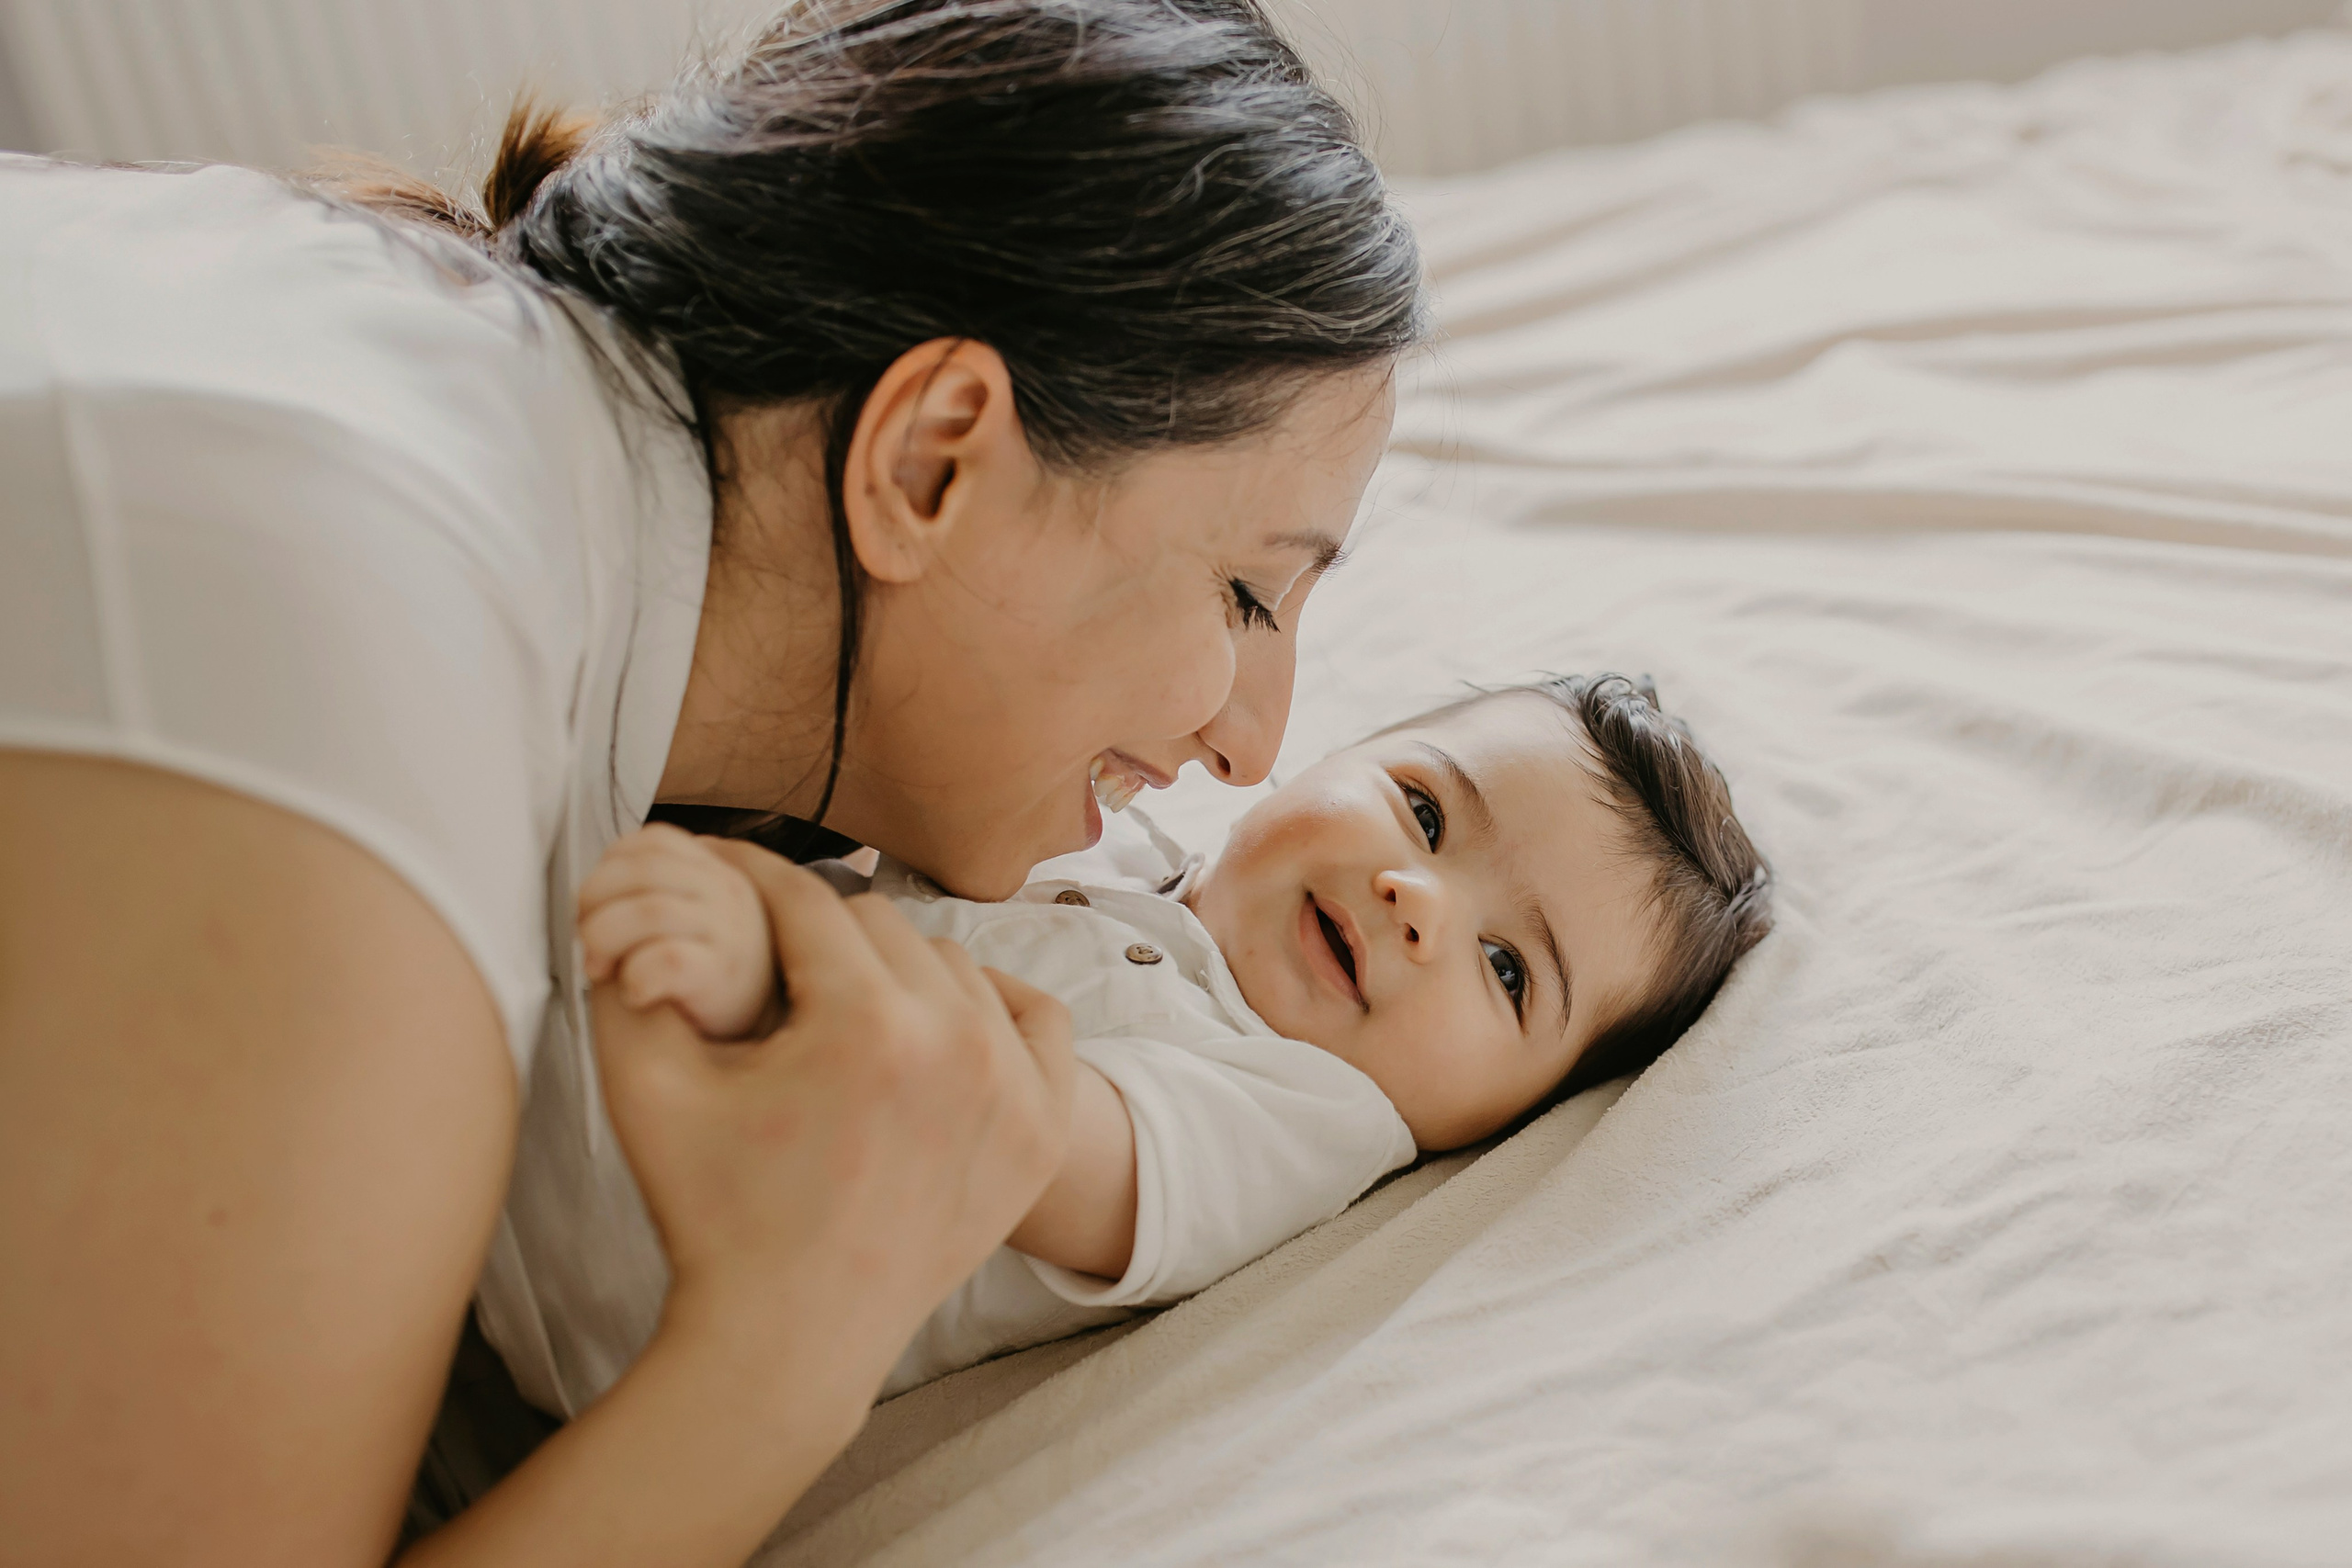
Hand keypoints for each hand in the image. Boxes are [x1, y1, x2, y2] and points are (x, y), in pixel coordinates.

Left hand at [578, 823, 775, 1039]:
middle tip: (590, 944)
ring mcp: (729, 931)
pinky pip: (665, 960)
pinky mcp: (722, 976)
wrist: (763, 1025)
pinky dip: (635, 978)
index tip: (595, 905)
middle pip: (640, 870)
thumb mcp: (690, 916)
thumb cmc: (711, 973)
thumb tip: (585, 903)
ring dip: (605, 940)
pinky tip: (635, 994)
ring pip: (648, 910)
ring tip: (603, 970)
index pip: (652, 841)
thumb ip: (648, 894)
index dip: (609, 868)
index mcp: (713, 870)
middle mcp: (726, 891)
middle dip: (594, 905)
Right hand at [590, 841, 1075, 1400]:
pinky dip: (990, 1009)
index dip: (754, 876)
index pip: (805, 902)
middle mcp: (956, 1043)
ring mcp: (1014, 1087)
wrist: (791, 1340)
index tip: (727, 867)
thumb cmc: (712, 1214)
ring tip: (842, 1007)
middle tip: (775, 960)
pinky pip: (1035, 1017)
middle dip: (817, 935)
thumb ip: (627, 979)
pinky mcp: (1042, 1128)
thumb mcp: (644, 1091)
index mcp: (863, 1025)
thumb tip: (639, 888)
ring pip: (951, 965)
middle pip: (880, 924)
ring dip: (895, 971)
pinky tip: (938, 1027)